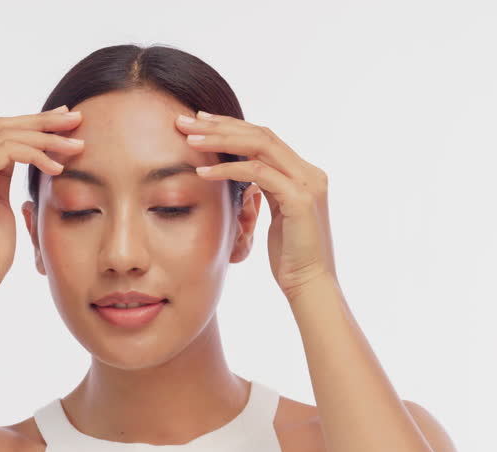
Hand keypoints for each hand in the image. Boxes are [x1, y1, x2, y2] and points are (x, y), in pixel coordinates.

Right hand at [0, 105, 82, 289]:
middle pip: (1, 126)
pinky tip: (58, 167)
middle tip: (76, 118)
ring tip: (76, 146)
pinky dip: (36, 155)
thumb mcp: (1, 206)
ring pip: (7, 135)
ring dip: (46, 138)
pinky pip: (7, 152)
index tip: (64, 123)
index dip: (32, 124)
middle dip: (43, 121)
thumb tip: (30, 154)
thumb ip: (5, 178)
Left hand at [175, 111, 337, 296]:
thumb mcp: (274, 216)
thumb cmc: (290, 258)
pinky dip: (228, 170)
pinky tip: (203, 172)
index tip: (199, 122)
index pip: (263, 138)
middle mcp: (309, 172)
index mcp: (303, 173)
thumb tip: (241, 177)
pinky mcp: (300, 199)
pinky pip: (259, 174)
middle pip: (260, 134)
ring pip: (259, 146)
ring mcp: (307, 183)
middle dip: (220, 126)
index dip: (230, 127)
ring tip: (189, 140)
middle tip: (186, 120)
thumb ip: (264, 192)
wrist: (310, 287)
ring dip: (221, 141)